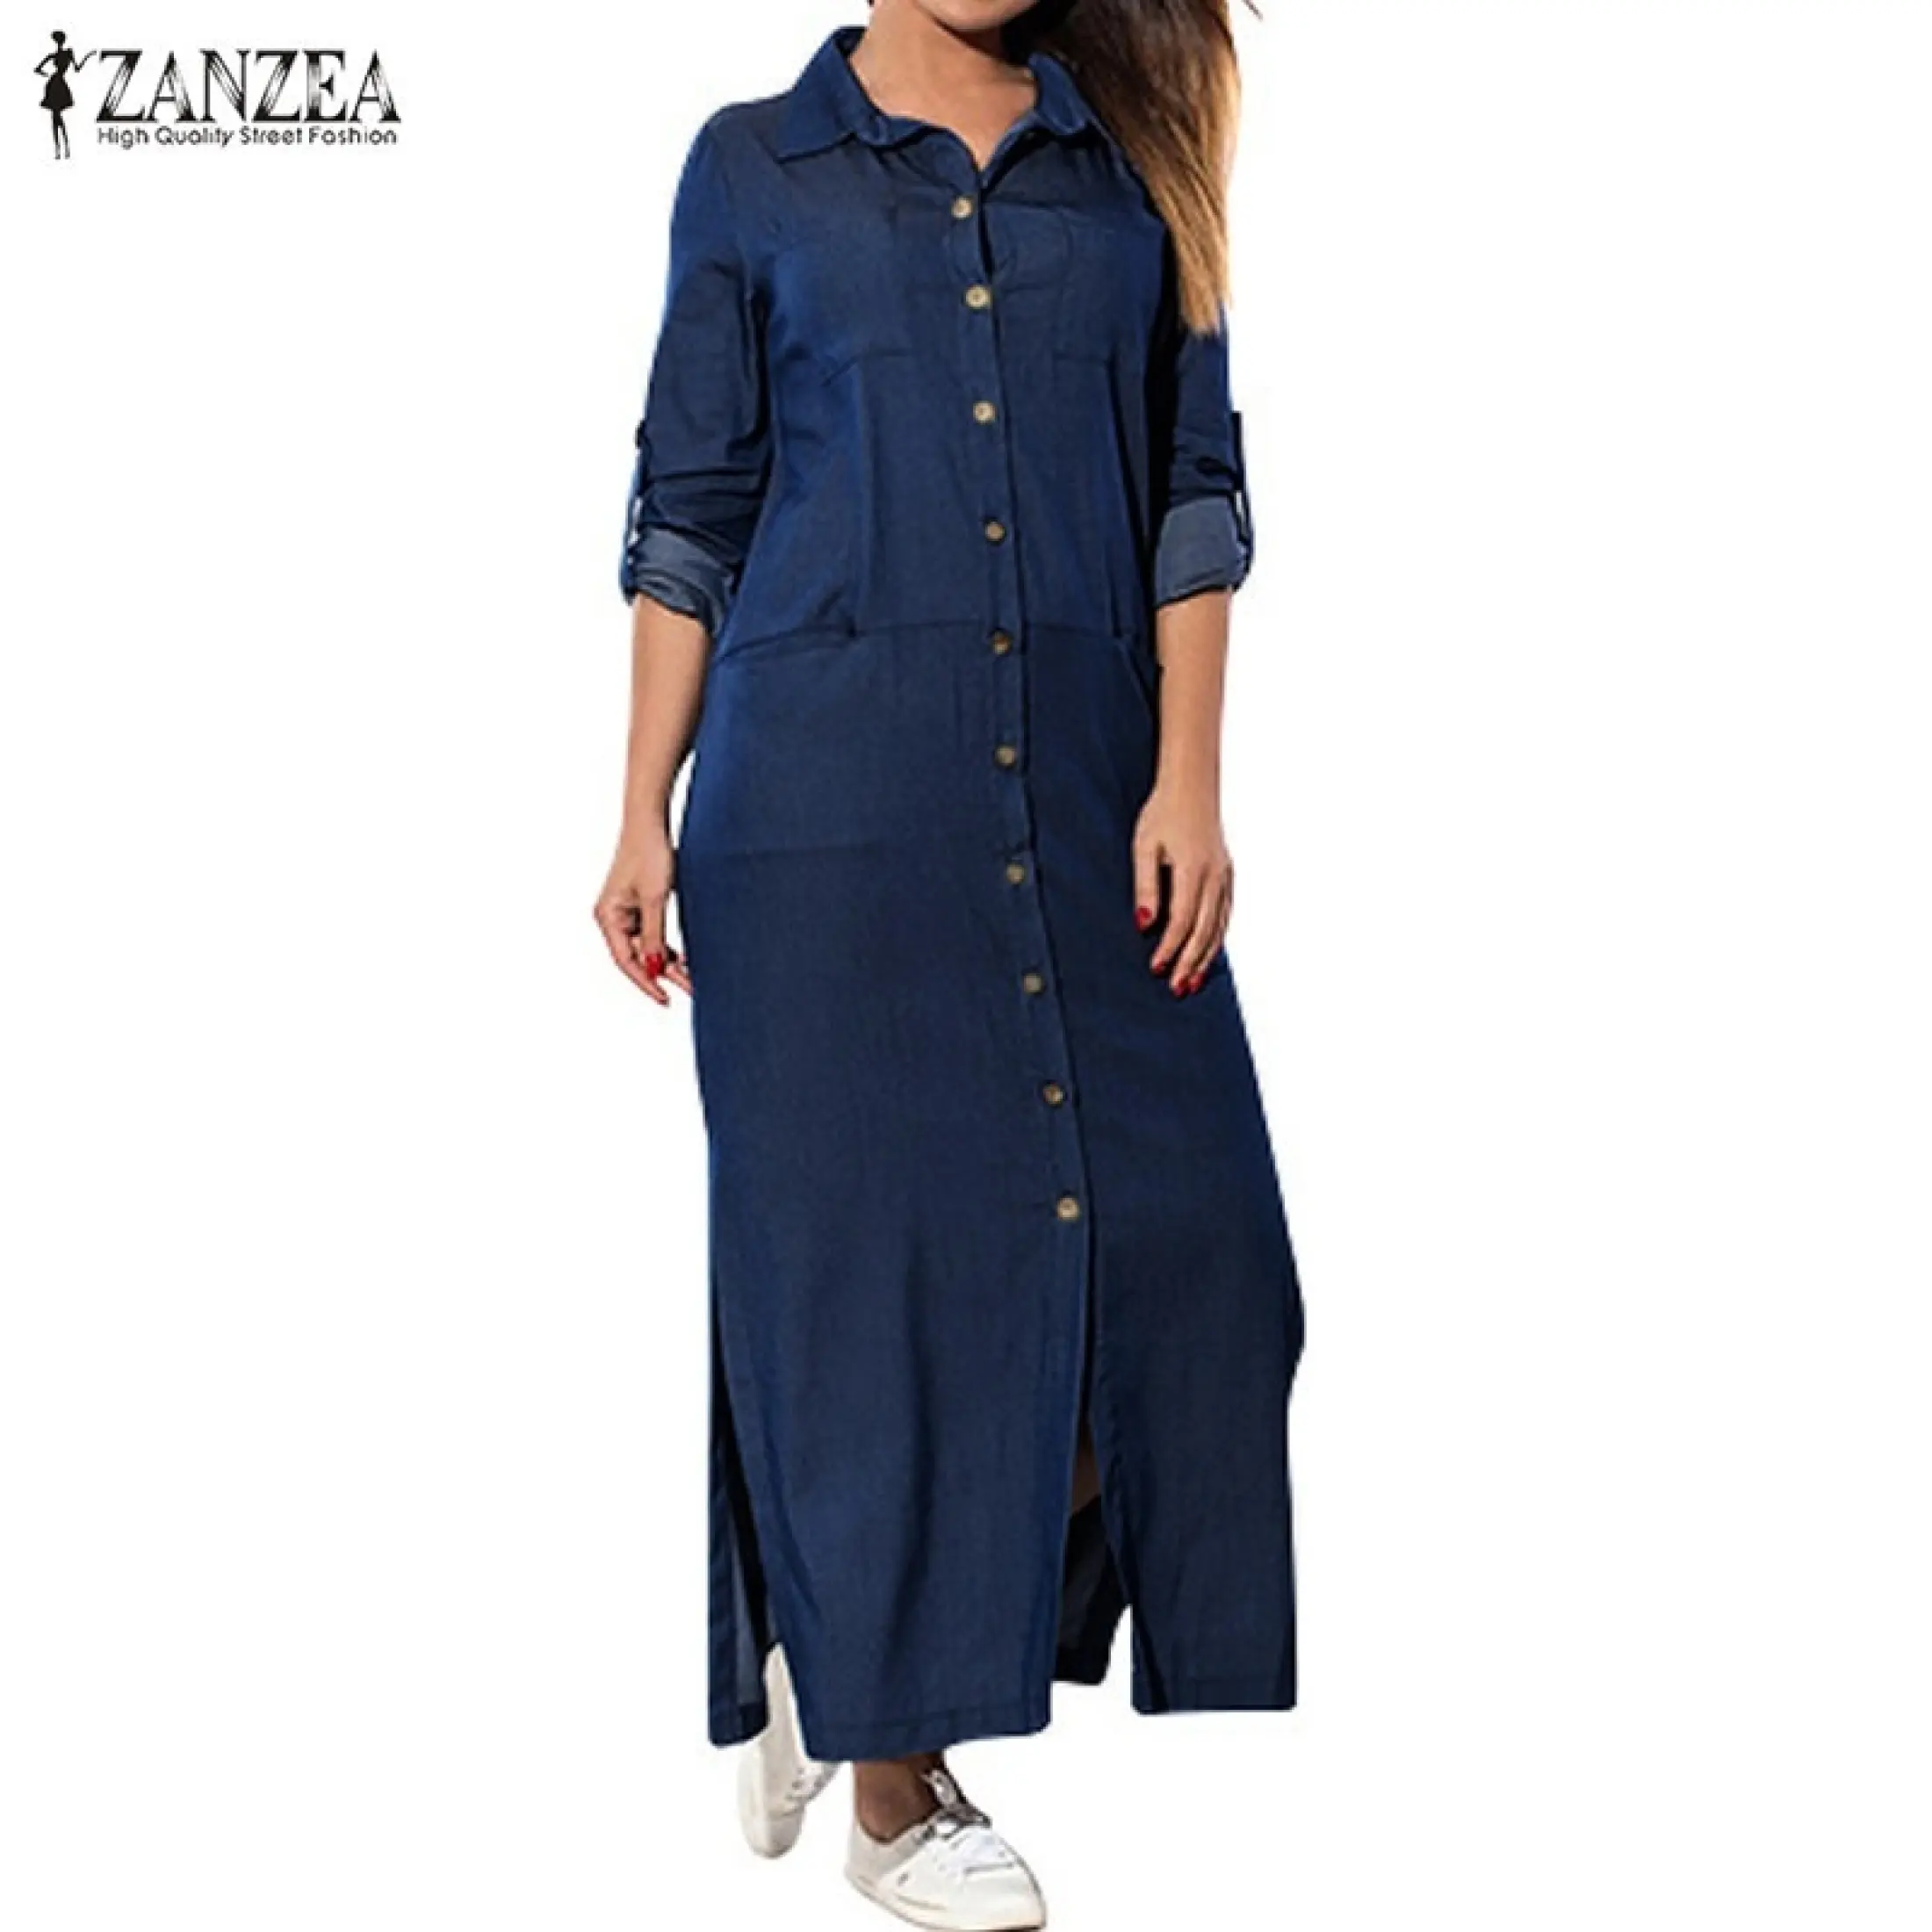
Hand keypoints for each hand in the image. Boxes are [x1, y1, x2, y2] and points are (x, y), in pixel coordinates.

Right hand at [594, 823, 692, 1005]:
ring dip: (669, 961)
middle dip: (664, 974)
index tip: (665, 998)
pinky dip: (668, 945)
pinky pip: (653, 933)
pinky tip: (686, 958)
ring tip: (693, 977)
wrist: (650, 822)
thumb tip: (656, 966)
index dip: (646, 982)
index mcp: (608, 917)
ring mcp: (627, 911)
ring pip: (648, 947)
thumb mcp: (655, 899)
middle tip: (690, 989)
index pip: (626, 961)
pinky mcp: (640, 904)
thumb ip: (655, 936)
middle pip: (638, 957)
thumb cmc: (649, 853)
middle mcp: (613, 917)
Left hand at [1132, 781, 1232, 994]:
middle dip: (1190, 961)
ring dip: (1206, 956)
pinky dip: (1217, 937)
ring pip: (1219, 926)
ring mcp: (1225, 876)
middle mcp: (1215, 876)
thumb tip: (1144, 924)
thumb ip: (1146, 888)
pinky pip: (1226, 913)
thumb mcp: (1144, 847)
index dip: (1169, 948)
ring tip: (1193, 980)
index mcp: (1194, 870)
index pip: (1182, 921)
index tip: (1156, 967)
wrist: (1191, 787)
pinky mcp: (1227, 874)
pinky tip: (1208, 952)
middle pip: (1204, 930)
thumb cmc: (1162, 814)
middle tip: (1177, 988)